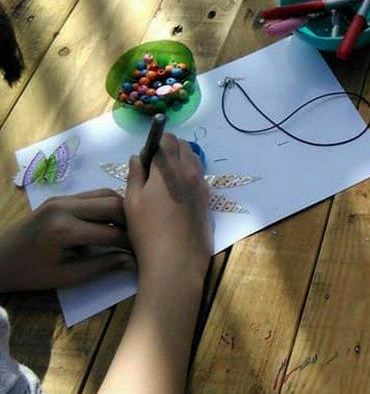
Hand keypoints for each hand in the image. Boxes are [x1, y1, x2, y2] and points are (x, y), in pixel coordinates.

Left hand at [0, 189, 132, 291]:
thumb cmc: (31, 273)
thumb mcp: (66, 277)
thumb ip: (101, 267)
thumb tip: (133, 261)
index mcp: (64, 230)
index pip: (111, 233)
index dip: (131, 244)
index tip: (144, 253)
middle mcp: (64, 207)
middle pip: (113, 204)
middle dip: (131, 221)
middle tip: (141, 237)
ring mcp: (62, 198)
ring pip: (107, 194)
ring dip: (122, 210)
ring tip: (129, 229)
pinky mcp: (61, 196)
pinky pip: (94, 195)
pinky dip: (109, 205)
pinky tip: (113, 221)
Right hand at [123, 133, 210, 282]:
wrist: (176, 260)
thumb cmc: (147, 230)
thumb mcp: (132, 201)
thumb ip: (135, 175)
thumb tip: (138, 158)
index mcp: (169, 168)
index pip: (167, 139)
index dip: (156, 142)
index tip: (147, 156)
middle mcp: (190, 172)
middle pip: (184, 147)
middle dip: (170, 149)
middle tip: (154, 168)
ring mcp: (202, 186)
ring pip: (194, 161)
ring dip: (181, 162)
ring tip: (165, 182)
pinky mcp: (208, 200)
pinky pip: (200, 177)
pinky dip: (189, 177)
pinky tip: (177, 195)